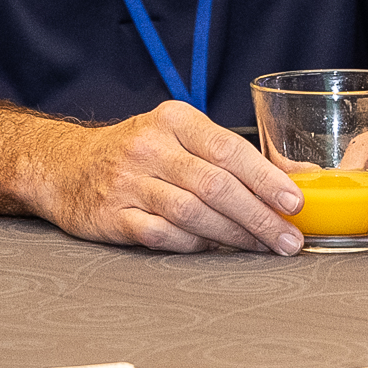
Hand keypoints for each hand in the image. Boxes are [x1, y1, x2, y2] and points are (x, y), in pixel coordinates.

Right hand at [27, 99, 305, 254]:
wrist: (65, 167)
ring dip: (234, 235)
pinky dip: (192, 244)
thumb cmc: (138, 154)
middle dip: (258, 216)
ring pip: (192, 213)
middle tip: (288, 240)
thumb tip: (302, 177)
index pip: (226, 148)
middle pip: (213, 185)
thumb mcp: (180, 136)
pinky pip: (162, 235)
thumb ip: (234, 155)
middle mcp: (147, 147)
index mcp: (171, 120)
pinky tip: (212, 247)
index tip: (294, 203)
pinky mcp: (112, 215)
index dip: (265, 178)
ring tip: (262, 248)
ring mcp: (126, 182)